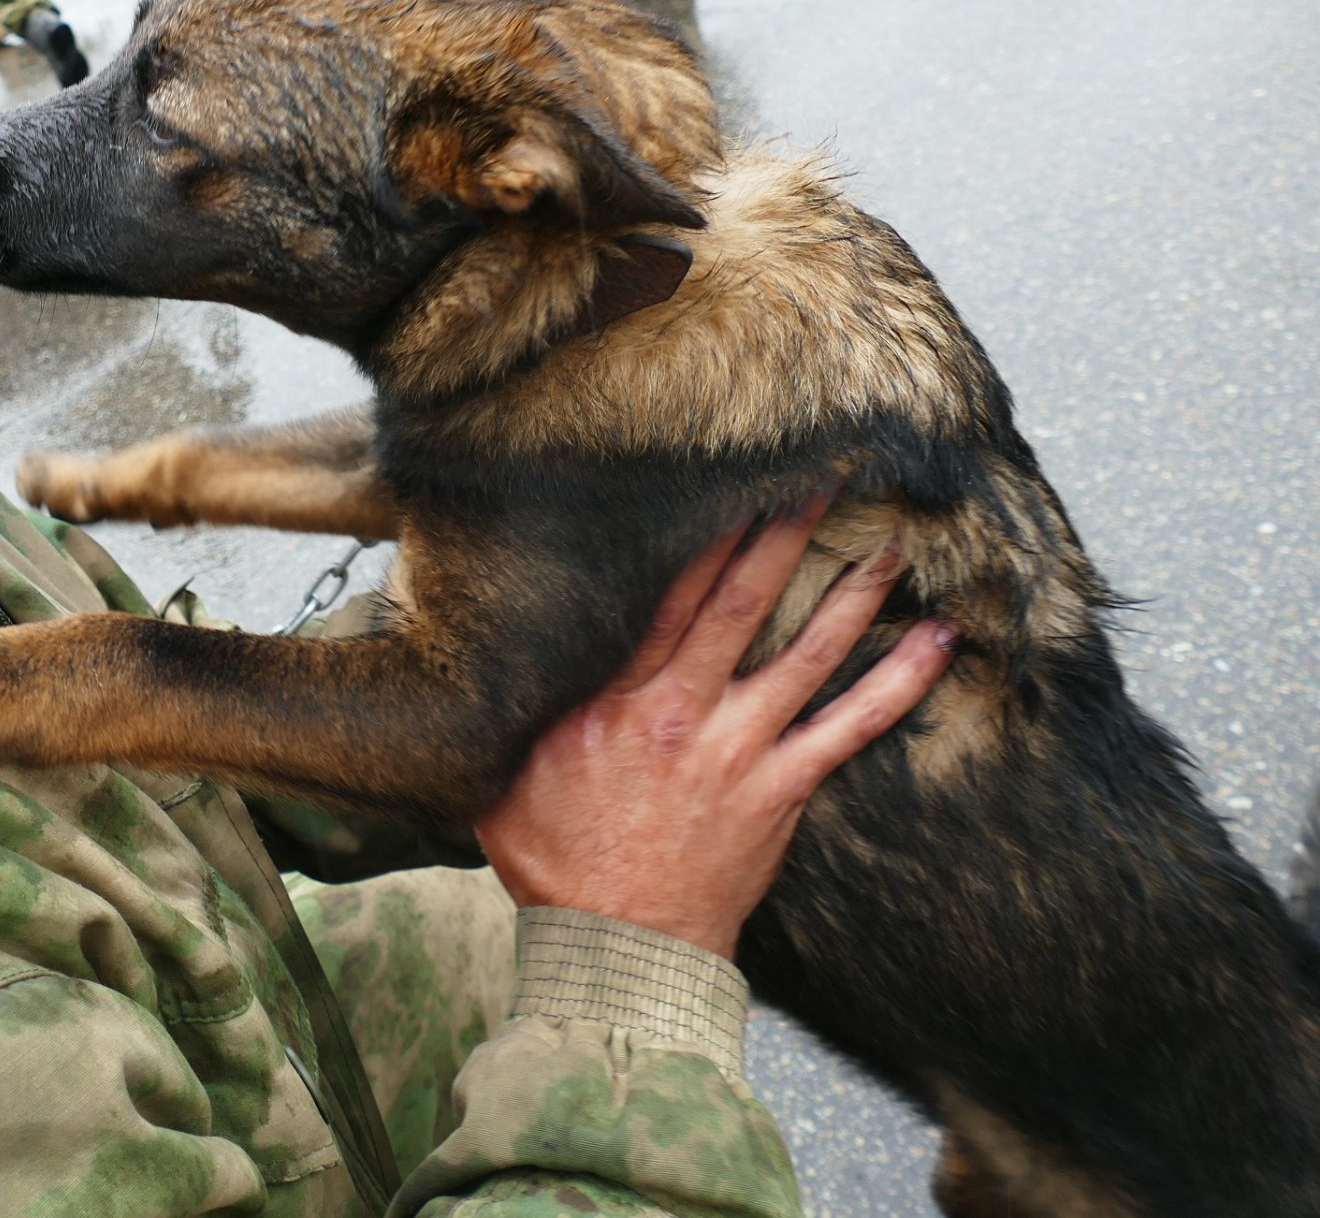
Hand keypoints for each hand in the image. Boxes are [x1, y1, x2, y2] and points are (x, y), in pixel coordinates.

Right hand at [475, 495, 956, 958]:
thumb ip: (513, 706)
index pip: (663, 592)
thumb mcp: (504, 770)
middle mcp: (681, 709)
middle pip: (739, 599)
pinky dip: (902, 683)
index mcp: (612, 697)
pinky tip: (939, 644)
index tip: (729, 477)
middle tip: (822, 473)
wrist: (615, 945)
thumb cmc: (554, 862)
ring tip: (892, 542)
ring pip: (806, 652)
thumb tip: (479, 648)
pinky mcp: (781, 790)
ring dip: (852, 593)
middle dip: (780, 531)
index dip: (700, 529)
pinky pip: (853, 727)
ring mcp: (739, 748)